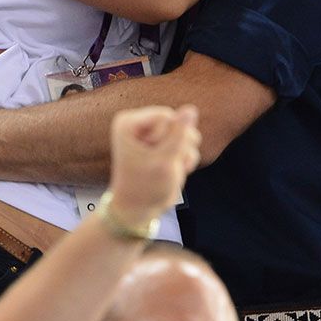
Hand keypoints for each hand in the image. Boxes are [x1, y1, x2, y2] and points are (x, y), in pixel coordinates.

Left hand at [105, 105, 200, 228]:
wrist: (140, 211)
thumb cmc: (145, 188)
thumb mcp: (163, 162)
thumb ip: (179, 134)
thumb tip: (191, 109)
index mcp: (129, 123)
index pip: (166, 116)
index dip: (168, 140)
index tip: (154, 158)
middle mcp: (140, 123)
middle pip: (177, 122)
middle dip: (178, 147)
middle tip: (163, 165)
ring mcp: (153, 133)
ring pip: (186, 132)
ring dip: (184, 154)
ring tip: (169, 169)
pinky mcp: (165, 143)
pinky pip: (187, 142)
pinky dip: (185, 159)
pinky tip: (174, 170)